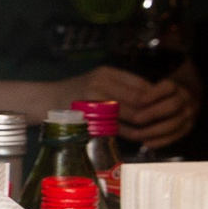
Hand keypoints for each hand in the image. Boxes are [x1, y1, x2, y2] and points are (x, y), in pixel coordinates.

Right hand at [72, 65, 196, 149]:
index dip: (155, 98)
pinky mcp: (86, 115)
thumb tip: (153, 99)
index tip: (162, 107)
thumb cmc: (75, 92)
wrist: (45, 100)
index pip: (141, 84)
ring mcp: (93, 99)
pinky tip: (133, 135)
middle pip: (138, 99)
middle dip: (150, 112)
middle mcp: (100, 83)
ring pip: (128, 113)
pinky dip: (126, 131)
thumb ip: (122, 87)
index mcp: (107, 73)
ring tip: (149, 130)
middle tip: (160, 122)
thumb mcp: (98, 81)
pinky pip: (114, 125)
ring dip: (141, 124)